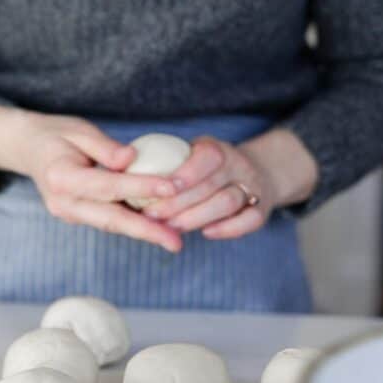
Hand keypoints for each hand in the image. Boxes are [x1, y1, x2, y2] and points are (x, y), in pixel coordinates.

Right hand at [0, 106, 182, 250]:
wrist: (27, 149)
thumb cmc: (56, 135)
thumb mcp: (79, 130)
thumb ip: (104, 146)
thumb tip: (132, 159)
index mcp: (60, 177)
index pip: (107, 185)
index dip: (140, 186)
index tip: (172, 187)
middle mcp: (62, 202)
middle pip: (110, 219)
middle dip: (146, 231)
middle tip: (176, 243)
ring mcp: (68, 213)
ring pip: (111, 225)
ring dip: (142, 233)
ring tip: (173, 240)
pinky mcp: (76, 217)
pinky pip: (107, 221)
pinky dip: (132, 225)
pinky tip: (157, 229)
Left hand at [142, 130, 318, 239]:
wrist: (253, 173)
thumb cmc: (204, 169)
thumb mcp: (188, 157)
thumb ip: (164, 164)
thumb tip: (120, 172)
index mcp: (217, 149)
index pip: (206, 158)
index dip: (184, 174)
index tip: (159, 189)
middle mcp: (237, 165)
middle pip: (211, 185)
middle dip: (179, 202)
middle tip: (152, 215)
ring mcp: (252, 187)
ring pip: (228, 202)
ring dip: (198, 217)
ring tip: (171, 227)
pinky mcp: (261, 209)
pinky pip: (249, 220)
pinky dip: (229, 228)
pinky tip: (207, 233)